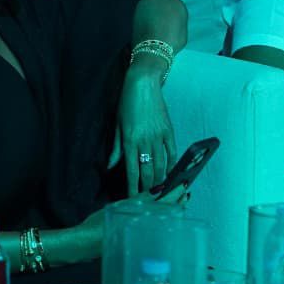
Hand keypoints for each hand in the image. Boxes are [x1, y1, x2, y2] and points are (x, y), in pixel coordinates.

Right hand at [71, 187, 190, 250]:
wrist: (85, 245)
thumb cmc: (98, 225)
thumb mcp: (119, 207)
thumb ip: (140, 199)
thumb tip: (159, 189)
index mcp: (142, 218)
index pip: (165, 204)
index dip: (176, 193)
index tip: (184, 185)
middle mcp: (146, 229)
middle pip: (169, 214)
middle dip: (178, 202)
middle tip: (185, 191)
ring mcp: (144, 237)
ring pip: (166, 221)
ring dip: (173, 210)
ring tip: (179, 200)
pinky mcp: (140, 242)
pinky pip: (158, 228)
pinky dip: (165, 218)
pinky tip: (165, 214)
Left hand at [117, 64, 175, 193]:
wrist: (143, 83)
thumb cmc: (127, 102)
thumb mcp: (117, 124)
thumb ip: (116, 147)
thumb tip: (111, 165)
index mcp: (130, 140)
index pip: (132, 170)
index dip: (133, 187)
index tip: (133, 198)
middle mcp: (145, 141)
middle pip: (148, 171)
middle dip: (147, 188)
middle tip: (147, 200)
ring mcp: (158, 136)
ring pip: (161, 164)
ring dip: (160, 179)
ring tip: (159, 191)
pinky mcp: (168, 130)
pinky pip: (172, 152)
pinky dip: (172, 164)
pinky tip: (170, 173)